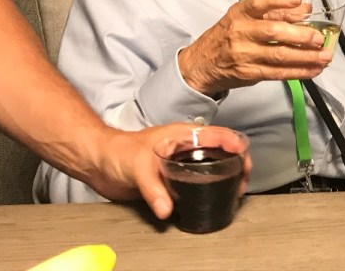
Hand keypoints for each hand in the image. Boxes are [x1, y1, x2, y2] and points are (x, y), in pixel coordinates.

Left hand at [84, 124, 251, 218]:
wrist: (99, 162)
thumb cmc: (118, 152)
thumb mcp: (139, 166)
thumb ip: (154, 188)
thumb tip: (168, 210)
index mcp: (184, 135)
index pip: (218, 135)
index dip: (236, 145)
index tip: (245, 160)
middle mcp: (186, 146)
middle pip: (221, 149)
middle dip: (238, 162)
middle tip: (244, 180)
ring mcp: (181, 160)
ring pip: (212, 164)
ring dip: (226, 173)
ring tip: (235, 189)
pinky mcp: (174, 176)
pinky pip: (198, 179)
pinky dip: (210, 185)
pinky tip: (212, 195)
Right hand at [178, 0, 332, 95]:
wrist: (202, 64)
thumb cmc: (228, 36)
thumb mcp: (246, 18)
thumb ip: (277, 12)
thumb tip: (305, 9)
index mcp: (240, 13)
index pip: (259, 3)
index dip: (278, 0)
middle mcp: (241, 32)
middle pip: (273, 32)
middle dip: (300, 35)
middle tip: (319, 38)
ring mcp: (245, 54)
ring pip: (279, 55)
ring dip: (306, 57)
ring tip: (325, 56)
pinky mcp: (250, 73)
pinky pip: (278, 73)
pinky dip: (299, 72)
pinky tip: (314, 70)